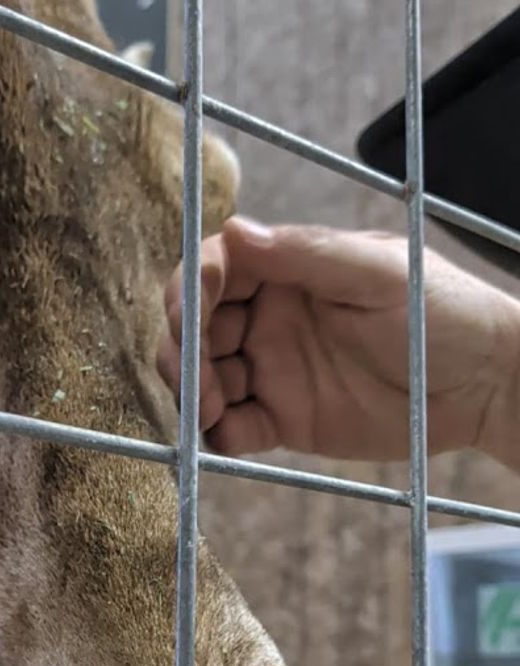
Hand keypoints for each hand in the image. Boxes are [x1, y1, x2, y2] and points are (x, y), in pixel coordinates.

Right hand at [158, 219, 519, 467]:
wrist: (485, 384)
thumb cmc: (444, 312)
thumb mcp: (377, 274)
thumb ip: (305, 254)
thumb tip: (232, 231)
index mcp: (288, 270)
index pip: (216, 269)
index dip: (189, 289)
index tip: (187, 315)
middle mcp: (271, 317)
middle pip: (196, 326)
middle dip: (181, 347)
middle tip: (194, 373)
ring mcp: (275, 370)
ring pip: (206, 378)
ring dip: (194, 391)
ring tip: (212, 408)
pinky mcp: (285, 420)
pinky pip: (235, 428)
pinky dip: (217, 433)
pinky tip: (223, 434)